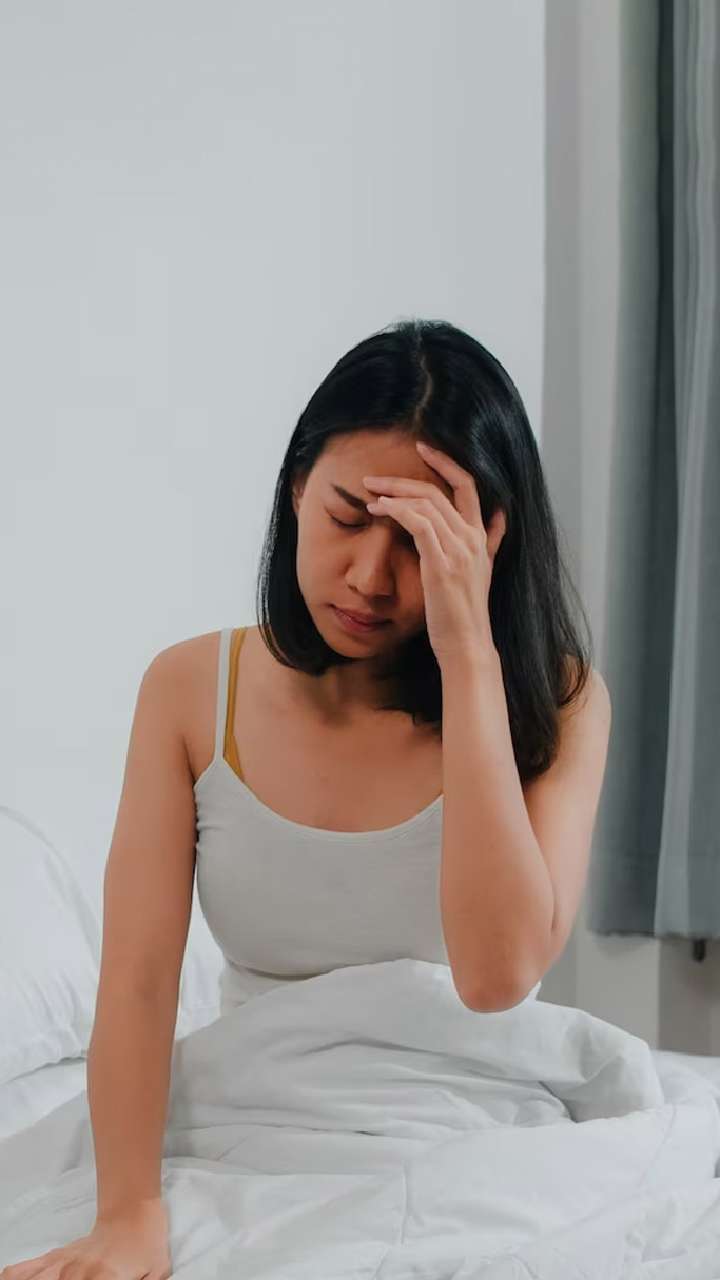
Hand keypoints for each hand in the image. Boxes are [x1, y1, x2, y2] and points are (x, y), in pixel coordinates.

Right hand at [0, 1198, 171, 1279]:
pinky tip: (8, 1278)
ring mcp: (64, 1264)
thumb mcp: (156, 1273)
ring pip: (34, 1278)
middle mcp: (77, 1272)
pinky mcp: (56, 1258)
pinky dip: (17, 1275)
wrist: (133, 1211)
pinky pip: (26, 1270)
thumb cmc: (148, 1245)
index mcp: (103, 1278)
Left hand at [363, 440, 504, 665]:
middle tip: (376, 477)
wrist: (467, 644)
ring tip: (370, 493)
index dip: (446, 463)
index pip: (469, 486)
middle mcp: (473, 538)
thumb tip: (500, 517)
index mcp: (482, 537)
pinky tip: (379, 509)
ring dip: (393, 493)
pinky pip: (417, 522)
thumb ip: (492, 540)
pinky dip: (396, 510)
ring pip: (426, 502)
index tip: (423, 448)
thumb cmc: (465, 613)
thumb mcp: (485, 570)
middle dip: (404, 478)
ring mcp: (459, 549)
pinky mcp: (442, 562)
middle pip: (439, 490)